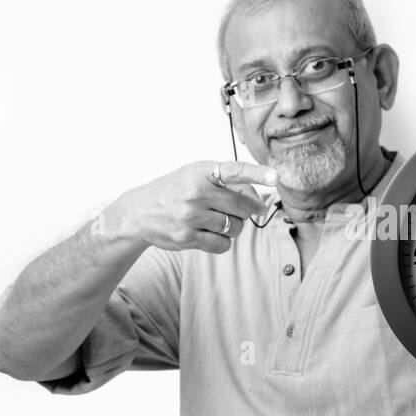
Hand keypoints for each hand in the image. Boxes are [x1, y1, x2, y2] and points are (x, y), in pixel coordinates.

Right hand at [105, 160, 278, 252]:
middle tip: (238, 210)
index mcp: (200, 172)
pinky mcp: (187, 237)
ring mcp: (191, 216)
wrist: (140, 212)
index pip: (234, 170)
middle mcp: (196, 192)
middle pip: (242, 206)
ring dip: (233, 227)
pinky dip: (223, 242)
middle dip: (247, 210)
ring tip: (216, 220)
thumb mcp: (195, 174)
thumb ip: (225, 180)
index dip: (257, 173)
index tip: (275, 177)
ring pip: (235, 227)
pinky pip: (223, 244)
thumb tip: (259, 196)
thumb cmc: (175, 190)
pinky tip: (209, 233)